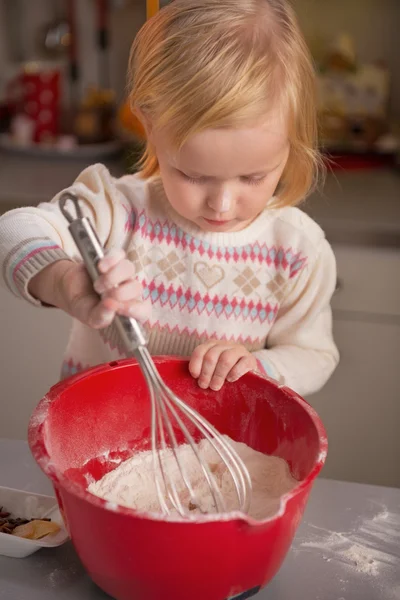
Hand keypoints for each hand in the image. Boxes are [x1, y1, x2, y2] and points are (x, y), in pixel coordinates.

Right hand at [29, 250, 149, 328]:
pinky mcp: (112, 258)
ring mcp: (121, 273)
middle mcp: (128, 290)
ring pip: (129, 268)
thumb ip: (101, 317)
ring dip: (113, 277)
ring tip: (98, 285)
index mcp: (127, 308)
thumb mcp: (89, 317)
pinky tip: (101, 267)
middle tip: (104, 296)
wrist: (67, 288)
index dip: (136, 310)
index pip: (143, 310)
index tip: (120, 309)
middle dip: (121, 293)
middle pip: (137, 288)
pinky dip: (111, 260)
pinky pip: (119, 254)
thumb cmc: (83, 305)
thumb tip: (111, 307)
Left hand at [189, 341, 257, 391]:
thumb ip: (202, 371)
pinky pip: (242, 363)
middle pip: (212, 355)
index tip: (195, 376)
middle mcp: (225, 345)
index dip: (196, 363)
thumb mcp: (212, 370)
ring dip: (218, 375)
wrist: (249, 376)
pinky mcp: (251, 359)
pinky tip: (230, 380)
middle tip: (205, 386)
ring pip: (225, 359)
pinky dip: (234, 373)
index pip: (200, 350)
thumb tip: (190, 380)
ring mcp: (239, 350)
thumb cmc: (225, 374)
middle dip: (206, 373)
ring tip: (215, 387)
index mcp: (212, 345)